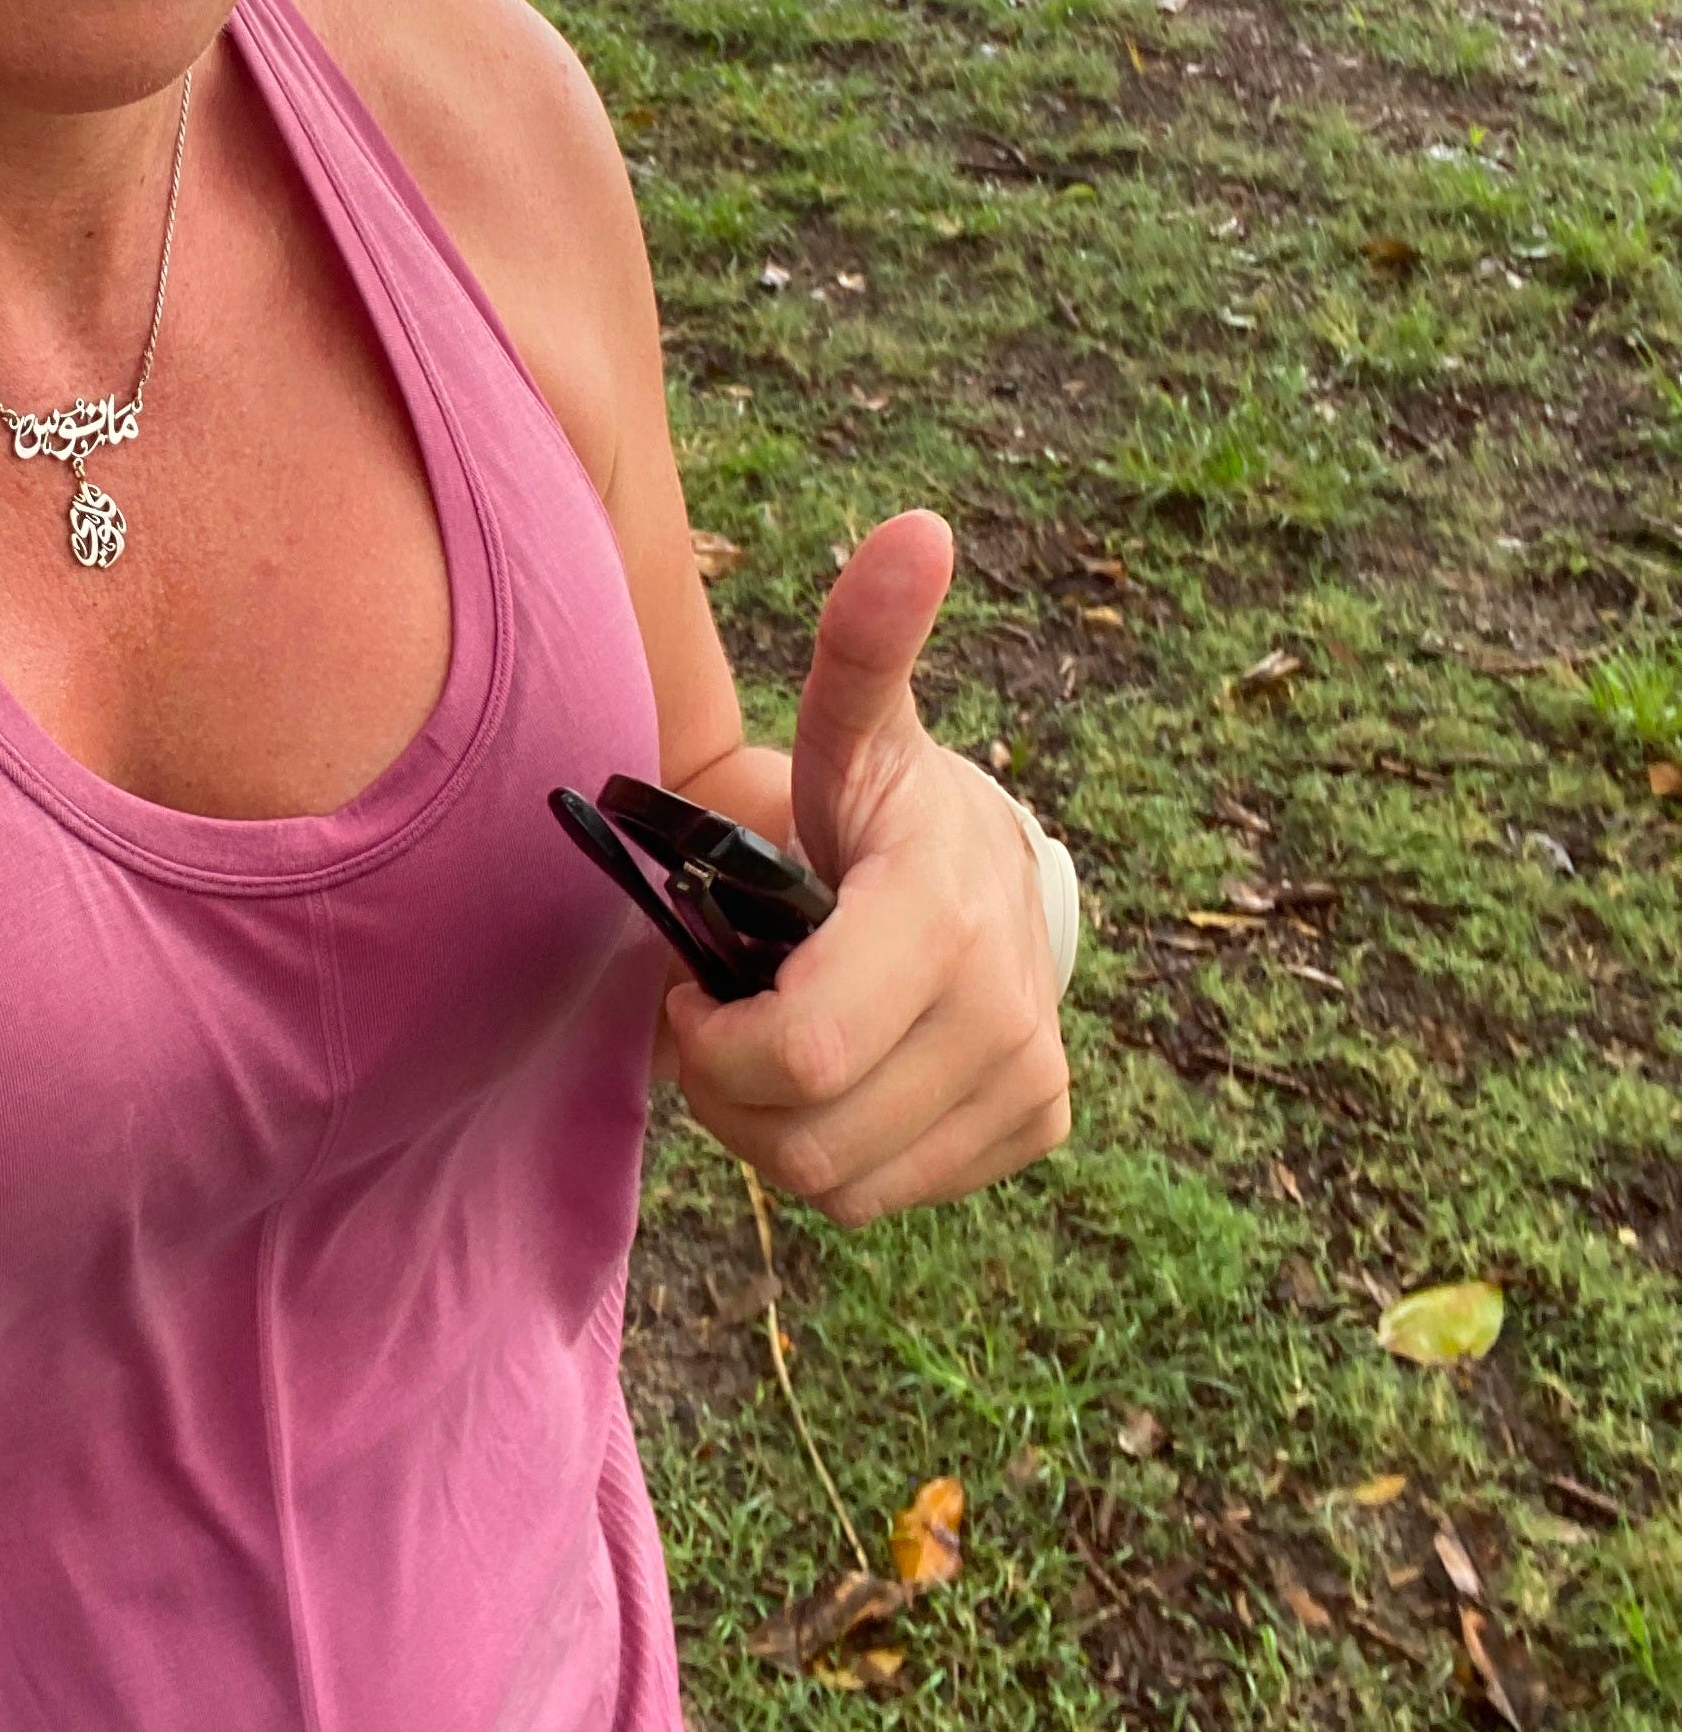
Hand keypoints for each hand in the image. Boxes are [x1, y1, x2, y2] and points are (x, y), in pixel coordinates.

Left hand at [663, 511, 1070, 1225]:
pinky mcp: (1035, 1127)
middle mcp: (1006, 1012)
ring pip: (837, 1183)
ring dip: (773, 1129)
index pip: (800, 1059)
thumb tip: (916, 531)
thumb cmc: (879, 803)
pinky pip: (882, 1200)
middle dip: (731, 1090)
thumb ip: (862, 645)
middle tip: (721, 1018)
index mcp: (943, 916)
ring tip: (772, 1044)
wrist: (983, 869)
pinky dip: (834, 1157)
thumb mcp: (853, 728)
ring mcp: (1027, 1079)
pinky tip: (834, 1077)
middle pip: (804, 1136)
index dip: (714, 1046)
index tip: (697, 989)